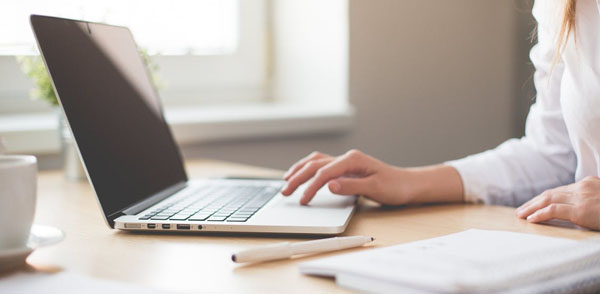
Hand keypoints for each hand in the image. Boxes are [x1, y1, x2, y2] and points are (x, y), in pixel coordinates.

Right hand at [281, 150, 411, 204]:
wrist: (407, 184)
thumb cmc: (394, 186)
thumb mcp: (375, 189)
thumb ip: (351, 186)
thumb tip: (329, 185)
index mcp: (352, 160)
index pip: (324, 173)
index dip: (311, 187)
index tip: (303, 200)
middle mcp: (347, 158)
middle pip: (315, 165)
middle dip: (297, 177)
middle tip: (285, 192)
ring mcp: (346, 161)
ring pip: (316, 161)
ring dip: (299, 170)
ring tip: (286, 180)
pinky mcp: (346, 168)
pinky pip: (322, 164)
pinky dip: (308, 169)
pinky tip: (302, 174)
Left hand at [516, 176, 599, 229]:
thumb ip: (589, 201)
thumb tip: (578, 210)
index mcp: (588, 183)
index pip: (560, 190)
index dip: (544, 198)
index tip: (533, 204)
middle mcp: (582, 187)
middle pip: (551, 193)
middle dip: (533, 202)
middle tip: (521, 210)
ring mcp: (581, 197)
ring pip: (548, 199)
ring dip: (531, 207)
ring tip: (521, 214)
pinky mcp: (581, 210)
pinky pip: (554, 210)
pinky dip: (540, 214)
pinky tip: (531, 219)